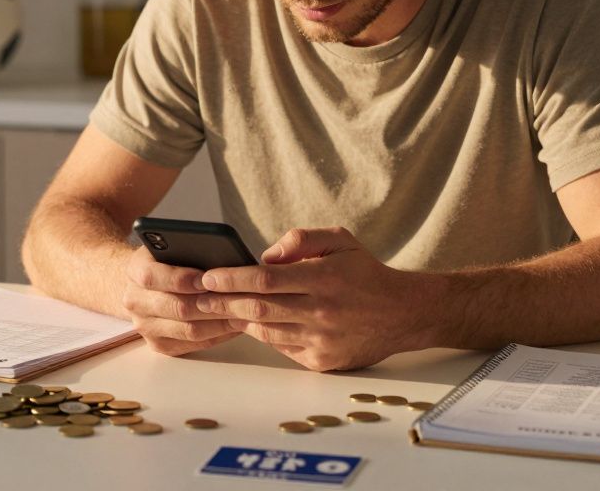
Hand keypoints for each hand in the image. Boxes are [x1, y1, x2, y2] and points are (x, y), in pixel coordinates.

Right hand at [121, 246, 240, 355]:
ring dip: (220, 322)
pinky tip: (235, 325)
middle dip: (211, 303)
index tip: (206, 278)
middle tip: (239, 298)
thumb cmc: (166, 261)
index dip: (181, 279)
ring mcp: (146, 327)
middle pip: (177, 308)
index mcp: (135, 271)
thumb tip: (220, 253)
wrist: (145, 285)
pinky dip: (218, 335)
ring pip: (188, 330)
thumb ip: (186, 247)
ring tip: (244, 312)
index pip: (153, 277)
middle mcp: (135, 302)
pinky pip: (193, 344)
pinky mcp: (159, 345)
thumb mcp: (170, 245)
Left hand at [196, 227, 423, 371]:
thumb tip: (265, 255)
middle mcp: (320, 311)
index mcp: (323, 278)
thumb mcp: (340, 240)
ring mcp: (320, 339)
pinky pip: (281, 347)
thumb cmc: (365, 272)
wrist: (402, 314)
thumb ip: (301, 239)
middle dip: (222, 303)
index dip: (232, 279)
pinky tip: (247, 324)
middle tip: (197, 298)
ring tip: (213, 311)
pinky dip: (262, 335)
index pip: (265, 279)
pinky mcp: (321, 360)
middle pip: (258, 308)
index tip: (208, 277)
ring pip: (266, 331)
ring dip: (236, 321)